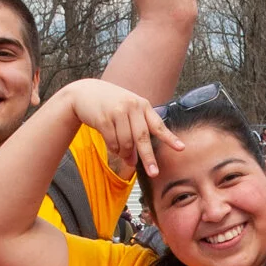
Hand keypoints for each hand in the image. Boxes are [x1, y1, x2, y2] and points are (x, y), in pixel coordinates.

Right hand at [61, 79, 180, 180]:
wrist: (85, 93)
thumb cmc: (110, 104)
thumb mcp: (127, 111)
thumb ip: (134, 133)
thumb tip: (133, 161)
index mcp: (142, 105)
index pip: (158, 125)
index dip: (169, 138)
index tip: (181, 148)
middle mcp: (132, 106)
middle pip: (142, 137)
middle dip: (148, 157)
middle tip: (153, 173)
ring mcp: (117, 111)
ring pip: (126, 142)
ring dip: (125, 153)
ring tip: (123, 155)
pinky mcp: (103, 118)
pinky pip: (112, 142)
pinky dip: (113, 149)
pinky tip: (113, 148)